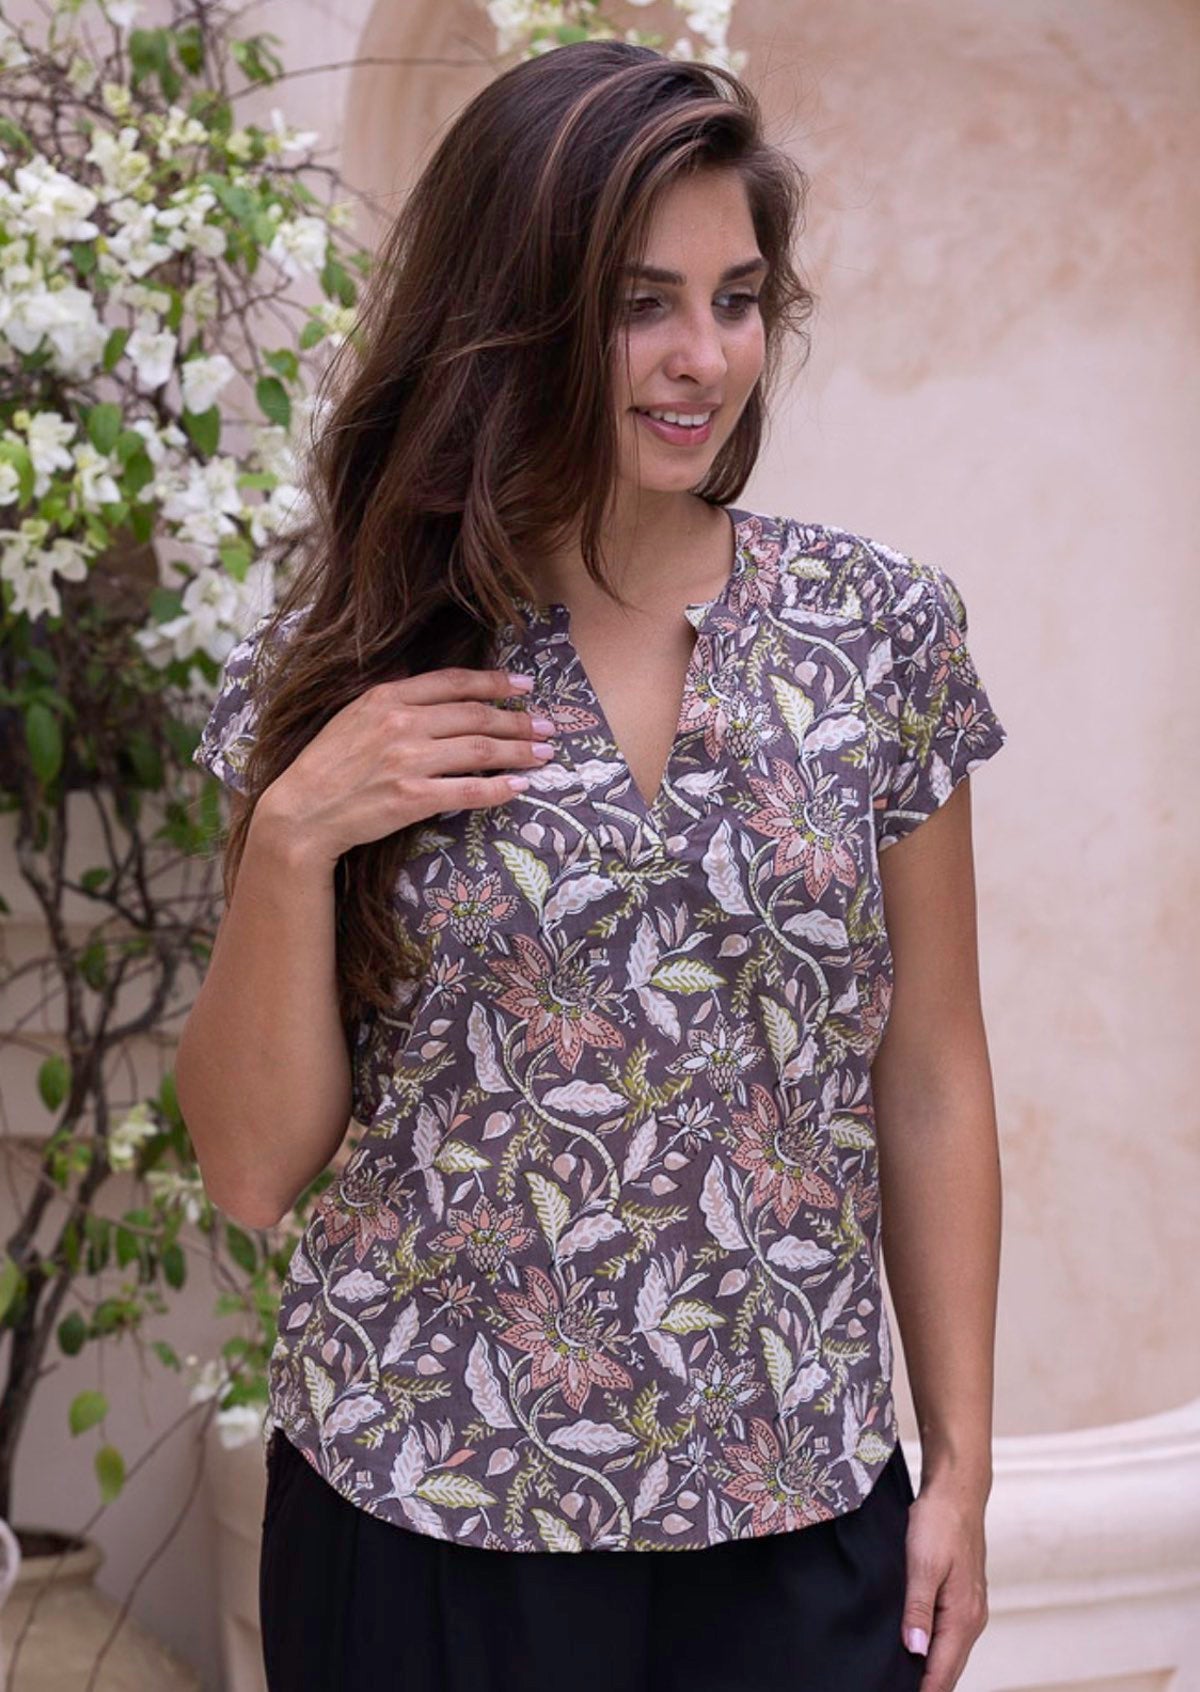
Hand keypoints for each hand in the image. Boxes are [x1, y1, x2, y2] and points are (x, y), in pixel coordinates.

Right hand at [258, 666, 554, 863]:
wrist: (301, 812)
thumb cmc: (326, 765)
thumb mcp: (352, 715)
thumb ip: (391, 697)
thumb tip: (430, 684)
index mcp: (387, 697)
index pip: (454, 683)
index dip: (495, 684)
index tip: (524, 688)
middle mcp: (401, 723)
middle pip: (476, 716)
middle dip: (519, 722)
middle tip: (548, 727)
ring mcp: (408, 761)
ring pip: (480, 750)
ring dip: (520, 752)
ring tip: (544, 755)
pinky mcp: (413, 798)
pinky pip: (469, 790)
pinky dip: (500, 788)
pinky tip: (521, 786)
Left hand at [900, 1477, 988, 1689]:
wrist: (956, 1492)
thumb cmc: (939, 1523)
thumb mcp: (922, 1564)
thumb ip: (919, 1609)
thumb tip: (916, 1651)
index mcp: (963, 1616)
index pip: (942, 1671)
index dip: (922, 1691)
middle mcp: (972, 1619)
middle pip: (949, 1668)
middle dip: (926, 1686)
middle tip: (892, 1689)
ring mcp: (971, 1609)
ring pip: (950, 1653)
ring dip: (930, 1670)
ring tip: (900, 1680)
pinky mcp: (964, 1597)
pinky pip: (950, 1635)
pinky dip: (936, 1650)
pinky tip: (917, 1649)